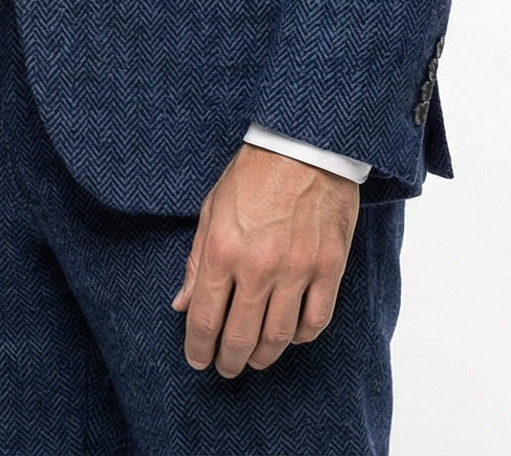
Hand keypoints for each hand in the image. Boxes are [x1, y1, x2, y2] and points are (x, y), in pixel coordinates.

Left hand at [172, 143, 358, 377]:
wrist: (304, 144)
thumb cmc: (254, 172)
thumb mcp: (212, 208)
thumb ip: (196, 260)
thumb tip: (181, 304)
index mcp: (222, 249)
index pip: (203, 319)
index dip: (197, 349)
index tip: (197, 359)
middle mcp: (258, 266)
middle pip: (240, 338)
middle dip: (228, 361)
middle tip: (226, 366)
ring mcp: (297, 269)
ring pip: (278, 337)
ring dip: (263, 356)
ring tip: (255, 357)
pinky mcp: (329, 267)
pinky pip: (315, 321)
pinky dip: (301, 337)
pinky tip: (290, 335)